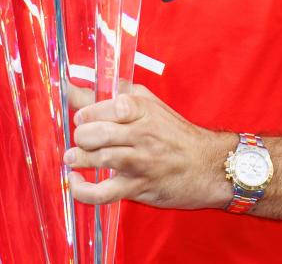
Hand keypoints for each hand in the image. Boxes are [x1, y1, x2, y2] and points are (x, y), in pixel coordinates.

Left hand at [63, 83, 232, 209]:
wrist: (207, 166)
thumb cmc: (175, 135)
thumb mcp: (150, 106)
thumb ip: (116, 95)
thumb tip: (76, 89)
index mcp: (143, 110)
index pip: (107, 106)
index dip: (86, 112)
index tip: (82, 117)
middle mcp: (142, 134)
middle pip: (98, 132)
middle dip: (81, 135)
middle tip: (82, 138)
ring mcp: (140, 162)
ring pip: (99, 158)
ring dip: (79, 158)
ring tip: (74, 157)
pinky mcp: (137, 187)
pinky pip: (102, 192)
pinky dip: (82, 189)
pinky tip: (76, 181)